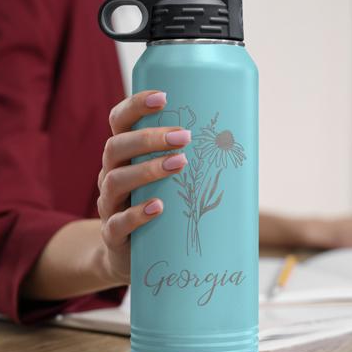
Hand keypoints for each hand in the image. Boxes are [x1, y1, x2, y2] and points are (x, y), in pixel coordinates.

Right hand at [97, 90, 190, 283]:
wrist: (132, 255)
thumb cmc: (161, 206)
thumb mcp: (171, 178)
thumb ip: (192, 159)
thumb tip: (243, 139)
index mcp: (124, 154)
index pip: (120, 121)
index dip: (136, 105)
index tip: (163, 96)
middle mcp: (111, 173)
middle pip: (116, 146)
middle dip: (149, 138)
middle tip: (184, 136)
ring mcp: (109, 205)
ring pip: (116, 180)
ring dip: (148, 169)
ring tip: (180, 164)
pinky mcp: (112, 235)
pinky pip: (118, 223)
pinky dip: (138, 214)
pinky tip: (158, 207)